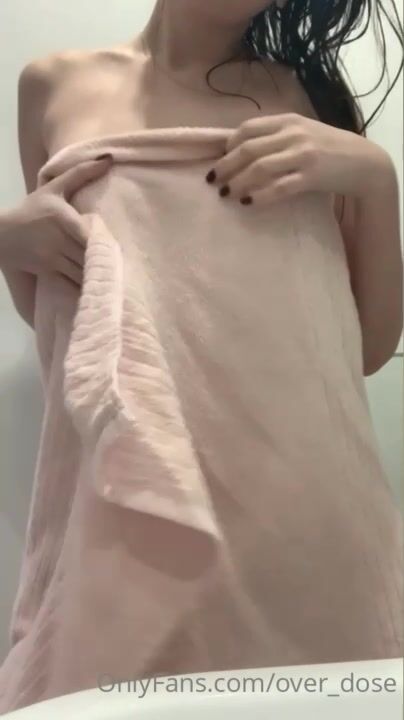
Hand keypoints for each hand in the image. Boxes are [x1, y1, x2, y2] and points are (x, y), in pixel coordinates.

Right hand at [0, 155, 112, 285]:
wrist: (2, 233)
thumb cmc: (33, 209)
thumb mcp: (53, 188)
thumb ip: (80, 173)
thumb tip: (109, 159)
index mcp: (64, 219)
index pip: (91, 236)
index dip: (106, 244)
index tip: (119, 248)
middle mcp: (58, 240)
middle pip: (90, 256)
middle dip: (106, 262)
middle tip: (123, 266)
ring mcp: (52, 258)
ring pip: (83, 271)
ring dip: (98, 276)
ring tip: (114, 278)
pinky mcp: (48, 272)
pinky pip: (72, 282)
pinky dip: (86, 285)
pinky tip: (97, 287)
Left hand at [206, 113, 389, 205]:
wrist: (364, 162)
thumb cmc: (329, 149)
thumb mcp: (303, 133)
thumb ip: (277, 137)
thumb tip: (242, 150)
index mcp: (288, 120)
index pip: (248, 128)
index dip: (228, 145)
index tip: (218, 160)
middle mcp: (293, 134)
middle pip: (248, 149)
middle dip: (225, 166)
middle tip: (211, 181)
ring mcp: (302, 155)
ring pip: (259, 168)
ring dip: (237, 182)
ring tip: (225, 194)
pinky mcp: (311, 176)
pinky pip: (279, 188)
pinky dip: (260, 196)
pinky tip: (248, 203)